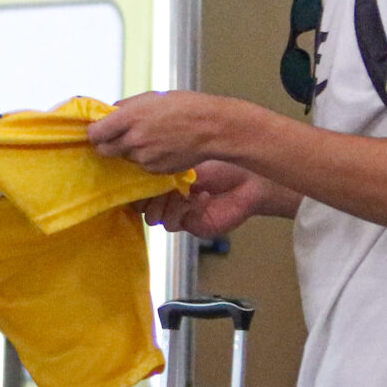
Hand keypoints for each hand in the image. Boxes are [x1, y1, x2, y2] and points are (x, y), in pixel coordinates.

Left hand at [89, 91, 263, 175]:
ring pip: (125, 158)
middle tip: (120, 137)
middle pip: (104, 150)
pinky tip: (161, 147)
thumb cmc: (185, 107)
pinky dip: (146, 159)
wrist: (211, 128)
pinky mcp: (154, 170)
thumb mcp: (150, 98)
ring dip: (131, 151)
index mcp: (128, 117)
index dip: (95, 132)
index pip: (95, 133)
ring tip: (151, 138)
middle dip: (108, 144)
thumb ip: (126, 108)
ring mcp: (143, 158)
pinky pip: (141, 166)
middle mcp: (133, 139)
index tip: (99, 130)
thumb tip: (109, 114)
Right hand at [142, 160, 265, 240]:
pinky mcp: (193, 225)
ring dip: (167, 203)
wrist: (250, 180)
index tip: (140, 179)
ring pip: (155, 218)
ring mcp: (180, 214)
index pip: (139, 190)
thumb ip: (164, 168)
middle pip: (142, 208)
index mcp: (165, 181)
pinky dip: (188, 208)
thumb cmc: (223, 165)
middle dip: (149, 197)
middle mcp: (170, 199)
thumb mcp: (188, 161)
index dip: (137, 187)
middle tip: (163, 186)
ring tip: (184, 191)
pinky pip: (177, 222)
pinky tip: (204, 196)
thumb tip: (142, 168)